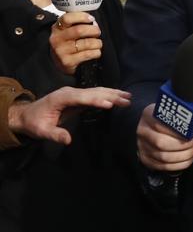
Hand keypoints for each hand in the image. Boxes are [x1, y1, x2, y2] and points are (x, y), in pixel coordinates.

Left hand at [8, 86, 130, 144]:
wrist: (26, 114)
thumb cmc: (33, 123)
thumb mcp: (41, 131)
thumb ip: (55, 134)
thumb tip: (68, 140)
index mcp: (61, 98)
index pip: (81, 98)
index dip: (95, 100)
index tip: (109, 104)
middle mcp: (69, 92)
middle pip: (93, 92)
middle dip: (110, 95)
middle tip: (127, 100)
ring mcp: (74, 93)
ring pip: (96, 91)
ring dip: (112, 93)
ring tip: (128, 96)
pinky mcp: (77, 96)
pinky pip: (94, 94)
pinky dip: (107, 94)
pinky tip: (117, 96)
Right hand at [49, 12, 102, 75]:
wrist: (60, 62)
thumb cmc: (69, 42)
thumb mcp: (68, 30)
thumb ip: (78, 23)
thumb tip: (93, 23)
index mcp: (57, 28)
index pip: (67, 18)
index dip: (82, 17)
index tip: (91, 19)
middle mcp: (57, 39)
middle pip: (79, 30)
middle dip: (94, 30)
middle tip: (97, 32)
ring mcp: (61, 51)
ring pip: (87, 43)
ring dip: (97, 43)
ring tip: (97, 43)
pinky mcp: (67, 62)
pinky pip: (88, 54)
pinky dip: (96, 52)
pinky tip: (95, 52)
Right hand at [136, 104, 192, 171]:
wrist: (152, 125)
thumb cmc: (167, 117)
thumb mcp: (171, 110)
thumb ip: (180, 115)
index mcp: (148, 116)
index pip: (162, 125)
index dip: (179, 132)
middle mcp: (143, 132)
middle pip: (162, 143)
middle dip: (183, 145)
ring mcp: (143, 147)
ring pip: (164, 157)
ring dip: (183, 156)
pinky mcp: (146, 159)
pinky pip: (163, 166)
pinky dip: (179, 165)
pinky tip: (188, 159)